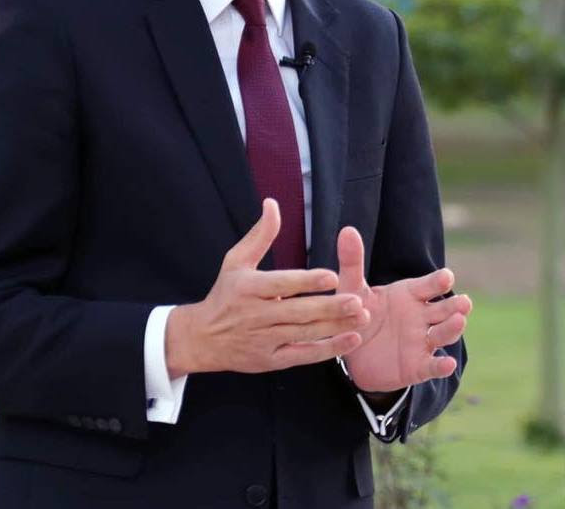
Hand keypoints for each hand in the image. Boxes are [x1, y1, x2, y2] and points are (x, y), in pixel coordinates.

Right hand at [165, 199, 369, 376]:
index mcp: (248, 288)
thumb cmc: (225, 294)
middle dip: (329, 307)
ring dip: (335, 326)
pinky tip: (351, 339)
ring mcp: (264, 340)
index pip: (281, 284)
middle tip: (357, 300)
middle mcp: (256, 315)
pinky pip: (303, 355)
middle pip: (297, 312)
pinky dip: (328, 350)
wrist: (203, 339)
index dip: (307, 281)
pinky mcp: (271, 360)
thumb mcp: (236, 261)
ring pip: (304, 333)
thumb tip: (273, 203)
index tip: (332, 276)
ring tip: (361, 316)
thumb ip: (260, 234)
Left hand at [336, 226, 472, 391]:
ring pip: (443, 334)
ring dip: (452, 329)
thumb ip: (352, 261)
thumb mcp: (352, 288)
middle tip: (464, 301)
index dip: (438, 281)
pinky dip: (441, 366)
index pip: (428, 285)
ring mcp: (421, 341)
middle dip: (454, 306)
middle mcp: (420, 316)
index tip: (447, 276)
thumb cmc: (357, 313)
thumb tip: (347, 229)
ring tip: (459, 321)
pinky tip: (448, 363)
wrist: (350, 352)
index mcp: (409, 294)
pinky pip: (431, 366)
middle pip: (443, 309)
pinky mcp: (417, 366)